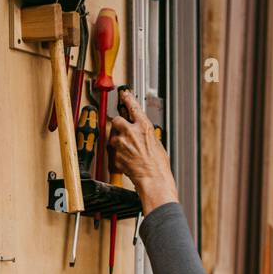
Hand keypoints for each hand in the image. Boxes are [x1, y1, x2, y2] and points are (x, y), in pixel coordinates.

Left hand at [109, 89, 178, 214]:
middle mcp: (131, 132)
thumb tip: (142, 132)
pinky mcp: (115, 155)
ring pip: (113, 137)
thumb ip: (146, 134)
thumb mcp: (157, 143)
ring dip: (118, 141)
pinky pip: (113, 151)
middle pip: (117, 120)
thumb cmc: (158, 165)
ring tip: (129, 151)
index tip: (124, 94)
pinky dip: (118, 154)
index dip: (127, 98)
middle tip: (125, 133)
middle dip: (119, 126)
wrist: (153, 179)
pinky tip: (128, 159)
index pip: (133, 106)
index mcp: (144, 127)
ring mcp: (121, 143)